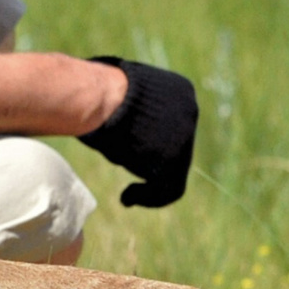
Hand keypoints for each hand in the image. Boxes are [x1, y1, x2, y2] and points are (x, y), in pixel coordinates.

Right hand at [77, 58, 197, 206]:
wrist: (99, 95)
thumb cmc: (98, 92)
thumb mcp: (127, 95)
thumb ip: (138, 112)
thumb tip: (131, 131)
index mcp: (181, 91)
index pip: (176, 126)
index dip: (154, 146)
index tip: (131, 154)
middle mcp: (190, 111)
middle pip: (178, 149)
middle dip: (152, 165)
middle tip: (132, 180)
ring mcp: (185, 135)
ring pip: (175, 171)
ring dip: (152, 188)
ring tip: (128, 195)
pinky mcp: (174, 158)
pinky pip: (170, 189)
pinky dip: (148, 198)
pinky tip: (126, 198)